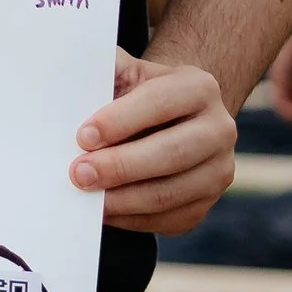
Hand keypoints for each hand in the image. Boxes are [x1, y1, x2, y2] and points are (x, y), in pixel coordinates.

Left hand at [71, 48, 235, 233]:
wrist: (173, 120)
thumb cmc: (140, 96)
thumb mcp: (129, 73)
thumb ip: (107, 73)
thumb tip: (72, 86)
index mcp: (200, 88)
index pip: (159, 103)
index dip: (119, 121)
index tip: (83, 137)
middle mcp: (219, 129)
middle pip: (170, 154)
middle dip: (120, 167)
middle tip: (79, 174)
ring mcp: (218, 170)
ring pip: (169, 193)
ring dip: (122, 199)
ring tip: (87, 197)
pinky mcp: (205, 204)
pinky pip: (167, 218)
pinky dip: (131, 219)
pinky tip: (105, 210)